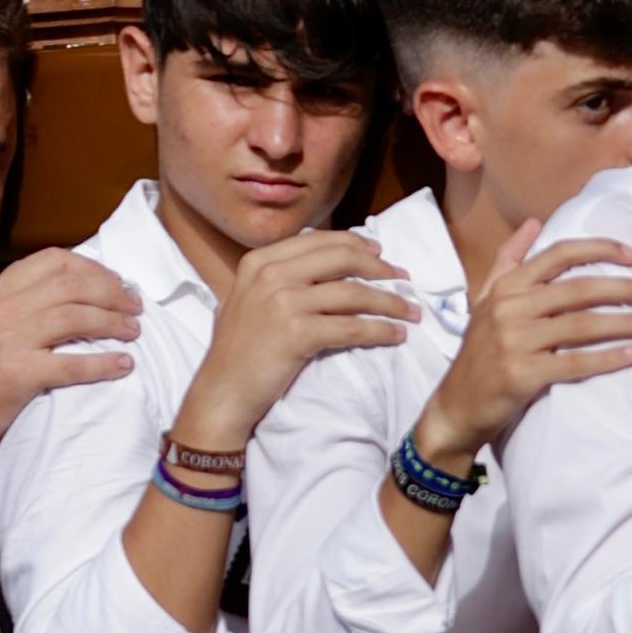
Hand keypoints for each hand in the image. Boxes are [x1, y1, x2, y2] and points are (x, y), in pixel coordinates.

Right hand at [0, 249, 143, 465]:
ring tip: (134, 331)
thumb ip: (18, 300)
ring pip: (76, 316)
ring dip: (113, 322)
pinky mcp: (20, 375)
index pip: (53, 260)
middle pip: (71, 284)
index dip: (92, 267)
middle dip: (111, 291)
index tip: (115, 280)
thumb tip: (70, 289)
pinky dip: (103, 363)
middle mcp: (3, 307)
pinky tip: (123, 365)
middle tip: (135, 304)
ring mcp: (11, 340)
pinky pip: (72, 364)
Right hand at [169, 231, 418, 457]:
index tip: (380, 255)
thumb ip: (277, 277)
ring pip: (352, 292)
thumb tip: (319, 266)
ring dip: (389, 301)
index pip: (320, 240)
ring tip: (410, 311)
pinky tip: (394, 335)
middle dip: (380, 267)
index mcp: (261, 260)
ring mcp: (283, 301)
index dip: (356, 244)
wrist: (221, 392)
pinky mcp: (297, 333)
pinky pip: (351, 327)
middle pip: (341, 258)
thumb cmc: (236, 351)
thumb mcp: (248, 298)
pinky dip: (379, 330)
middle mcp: (271, 272)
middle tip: (404, 279)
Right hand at [410, 228, 631, 467]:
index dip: (598, 249)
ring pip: (582, 324)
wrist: (456, 405)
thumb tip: (534, 221)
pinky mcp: (523, 374)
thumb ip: (509, 258)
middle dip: (624, 289)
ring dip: (625, 323)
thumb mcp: (486, 298)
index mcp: (506, 285)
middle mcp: (510, 307)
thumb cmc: (479, 350)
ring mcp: (515, 340)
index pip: (558, 255)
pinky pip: (575, 363)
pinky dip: (608, 358)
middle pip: (579, 289)